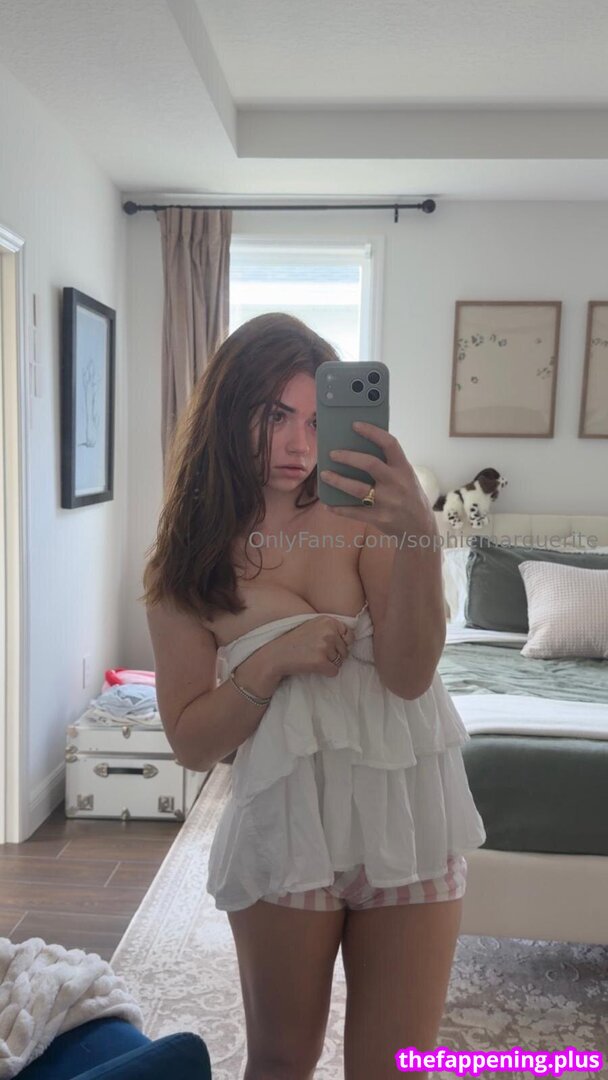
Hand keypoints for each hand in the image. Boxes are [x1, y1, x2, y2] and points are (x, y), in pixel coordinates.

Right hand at [270, 617, 354, 679]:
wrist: (277, 655)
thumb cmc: (296, 642)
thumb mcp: (313, 626)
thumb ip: (331, 629)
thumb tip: (352, 638)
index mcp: (328, 620)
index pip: (349, 635)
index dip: (341, 643)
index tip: (328, 646)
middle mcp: (329, 631)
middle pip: (345, 650)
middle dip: (334, 655)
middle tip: (315, 652)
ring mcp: (325, 646)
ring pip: (340, 661)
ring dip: (329, 663)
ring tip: (312, 657)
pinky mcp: (321, 661)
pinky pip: (334, 671)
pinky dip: (325, 672)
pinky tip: (312, 665)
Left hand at [319, 421, 435, 536]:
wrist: (420, 528)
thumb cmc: (408, 496)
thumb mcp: (406, 477)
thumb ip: (388, 465)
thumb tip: (356, 449)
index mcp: (404, 468)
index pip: (390, 444)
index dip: (372, 432)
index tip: (355, 425)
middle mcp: (397, 483)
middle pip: (370, 464)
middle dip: (348, 457)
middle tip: (332, 454)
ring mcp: (388, 502)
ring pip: (358, 489)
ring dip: (338, 481)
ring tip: (325, 475)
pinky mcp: (380, 518)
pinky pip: (354, 512)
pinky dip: (339, 508)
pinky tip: (327, 504)